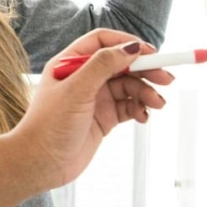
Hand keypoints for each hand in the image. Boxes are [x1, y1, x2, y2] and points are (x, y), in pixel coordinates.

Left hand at [10, 29, 172, 188]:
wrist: (40, 164)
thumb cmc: (48, 125)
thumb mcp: (77, 90)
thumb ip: (103, 65)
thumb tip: (130, 47)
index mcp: (70, 63)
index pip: (103, 42)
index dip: (127, 44)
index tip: (149, 52)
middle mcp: (83, 77)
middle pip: (122, 64)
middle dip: (145, 69)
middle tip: (166, 78)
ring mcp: (94, 98)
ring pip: (128, 87)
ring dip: (145, 93)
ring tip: (157, 104)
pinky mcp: (103, 118)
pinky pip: (128, 106)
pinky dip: (139, 109)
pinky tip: (144, 116)